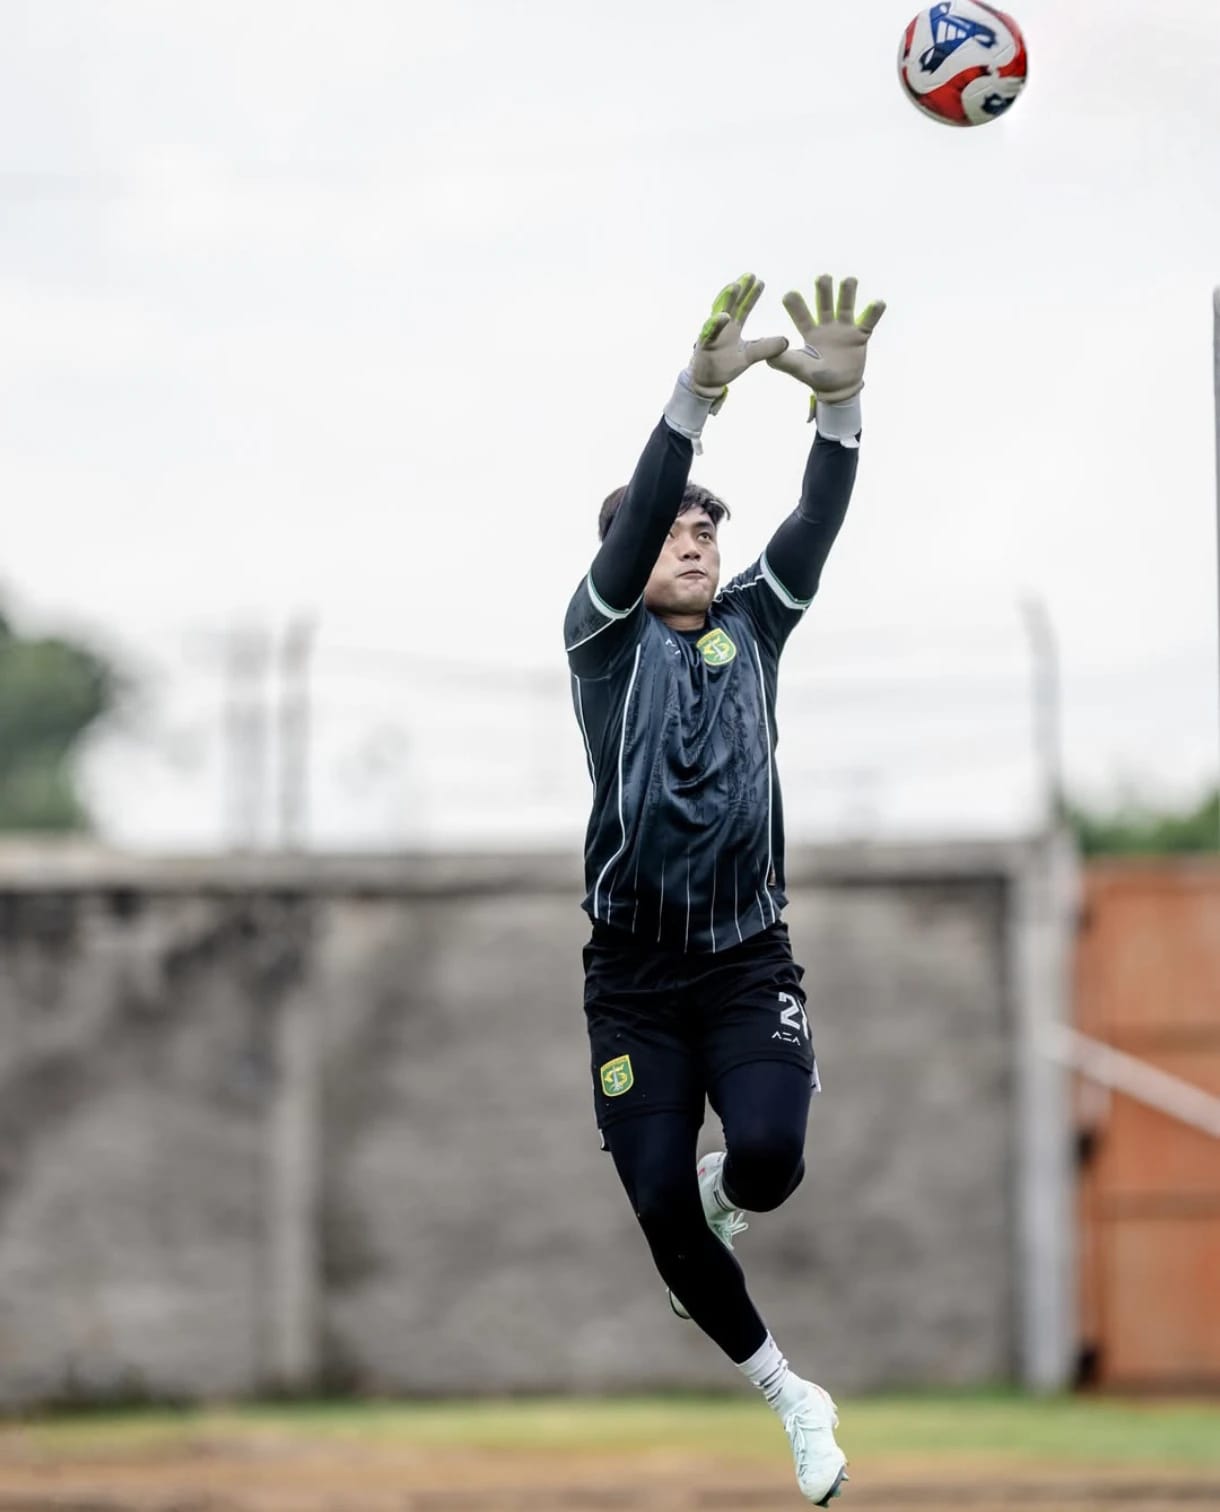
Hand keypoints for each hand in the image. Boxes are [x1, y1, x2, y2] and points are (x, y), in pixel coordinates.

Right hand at [686, 272, 788, 402]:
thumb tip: (786, 341)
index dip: (751, 295)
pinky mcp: (704, 344)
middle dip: (740, 289)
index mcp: (732, 328)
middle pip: (731, 305)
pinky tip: (723, 316)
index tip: (760, 281)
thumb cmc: (725, 366)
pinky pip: (710, 332)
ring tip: (735, 286)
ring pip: (719, 312)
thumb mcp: (749, 357)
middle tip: (750, 275)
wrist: (707, 381)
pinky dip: (716, 323)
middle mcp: (721, 327)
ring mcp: (711, 334)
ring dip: (726, 300)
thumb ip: (765, 348)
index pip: (743, 308)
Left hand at [768, 275, 885, 411]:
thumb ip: (784, 361)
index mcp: (810, 332)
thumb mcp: (798, 368)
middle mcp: (827, 326)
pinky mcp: (860, 336)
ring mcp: (844, 329)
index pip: (801, 316)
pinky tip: (878, 302)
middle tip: (822, 277)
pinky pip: (868, 322)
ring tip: (849, 279)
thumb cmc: (816, 377)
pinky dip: (873, 312)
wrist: (838, 388)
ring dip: (847, 294)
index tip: (788, 294)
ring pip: (846, 308)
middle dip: (824, 292)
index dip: (796, 306)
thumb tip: (766, 354)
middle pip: (825, 305)